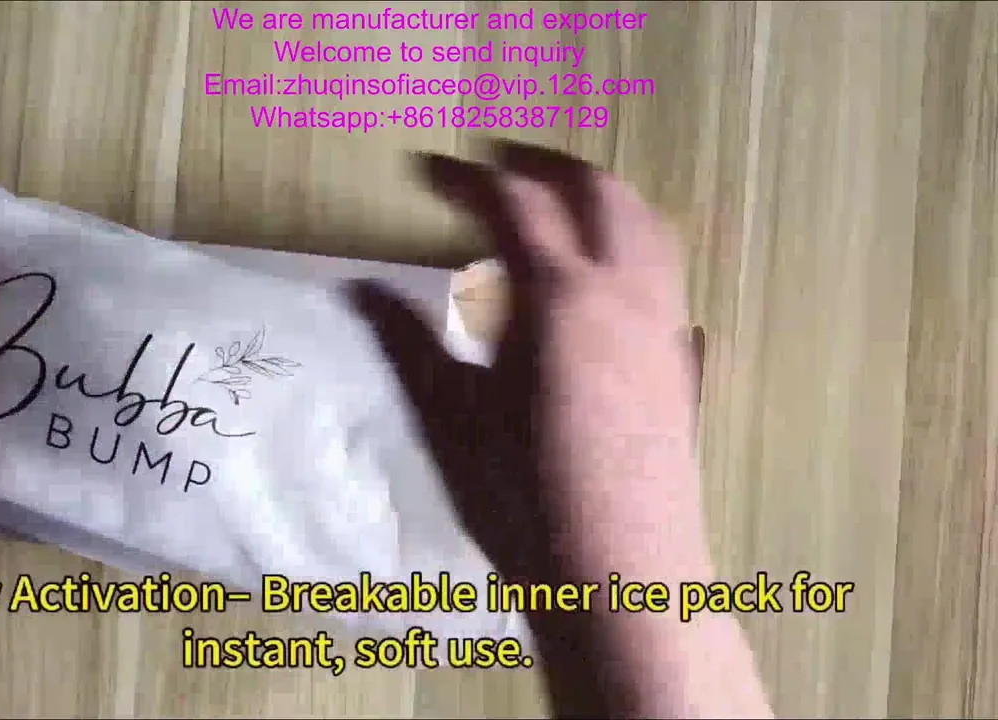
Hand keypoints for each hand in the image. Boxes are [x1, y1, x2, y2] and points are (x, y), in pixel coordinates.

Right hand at [352, 142, 707, 714]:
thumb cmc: (523, 498)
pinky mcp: (680, 357)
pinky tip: (606, 271)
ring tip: (558, 196)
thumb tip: (356, 286)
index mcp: (559, 297)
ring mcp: (661, 324)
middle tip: (495, 162)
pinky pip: (663, 265)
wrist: (621, 571)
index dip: (465, 179)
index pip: (512, 205)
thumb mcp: (448, 418)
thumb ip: (404, 340)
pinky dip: (630, 235)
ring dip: (597, 192)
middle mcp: (622, 293)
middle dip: (543, 164)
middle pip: (594, 191)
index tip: (427, 171)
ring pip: (643, 221)